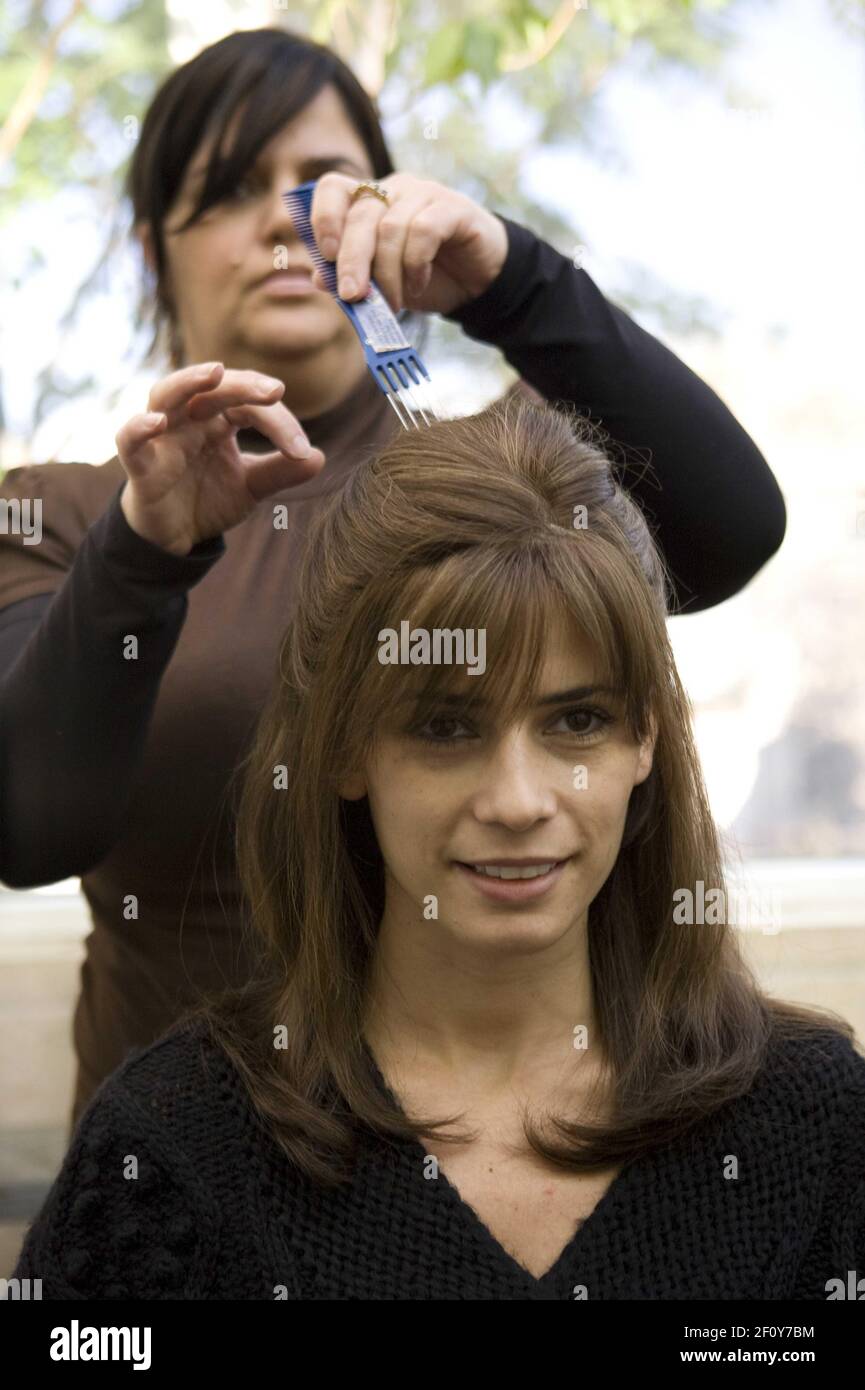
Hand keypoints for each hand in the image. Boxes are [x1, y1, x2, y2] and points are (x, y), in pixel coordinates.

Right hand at [115, 363, 324, 555]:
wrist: (175, 536)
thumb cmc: (209, 498)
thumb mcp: (251, 487)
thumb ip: (280, 472)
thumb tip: (320, 457)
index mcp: (218, 418)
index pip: (249, 404)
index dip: (278, 421)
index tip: (301, 450)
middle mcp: (189, 418)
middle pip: (213, 387)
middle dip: (244, 385)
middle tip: (275, 390)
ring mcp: (162, 436)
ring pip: (167, 394)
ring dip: (189, 380)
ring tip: (215, 372)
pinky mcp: (140, 463)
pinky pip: (130, 439)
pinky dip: (138, 428)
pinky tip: (155, 422)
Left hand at [308, 171, 508, 316]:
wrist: (477, 283)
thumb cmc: (425, 278)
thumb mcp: (382, 284)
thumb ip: (352, 278)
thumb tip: (318, 278)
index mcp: (369, 202)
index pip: (333, 189)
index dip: (324, 217)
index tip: (325, 254)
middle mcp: (393, 190)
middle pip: (360, 215)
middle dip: (352, 261)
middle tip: (353, 296)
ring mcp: (423, 194)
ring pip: (390, 227)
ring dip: (387, 273)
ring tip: (392, 303)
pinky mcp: (453, 207)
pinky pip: (423, 230)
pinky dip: (415, 264)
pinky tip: (418, 284)